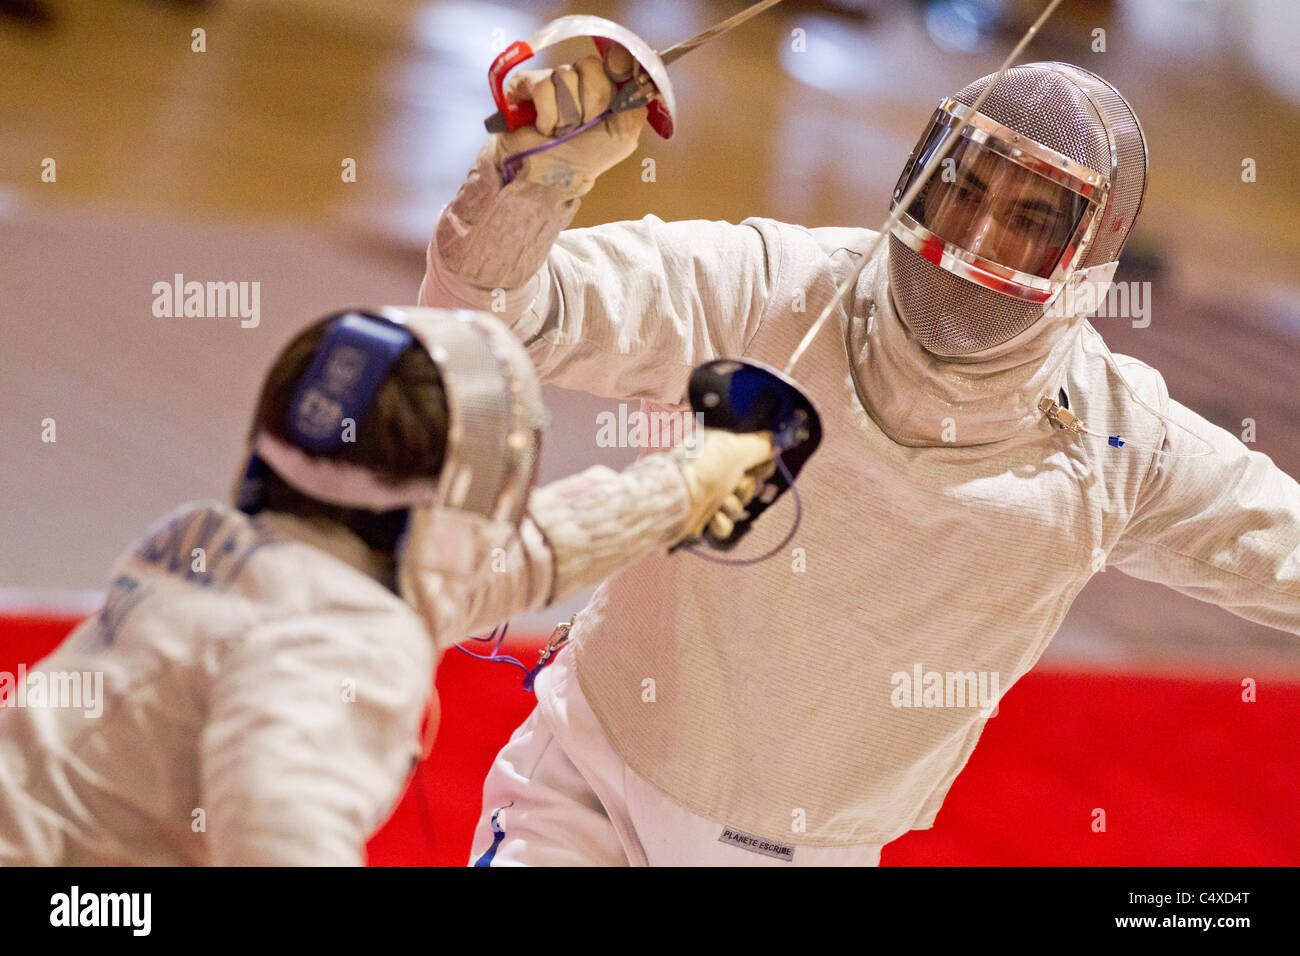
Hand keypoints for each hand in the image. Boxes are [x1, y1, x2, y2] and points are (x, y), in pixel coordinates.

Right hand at [496, 46, 647, 195]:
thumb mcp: (623, 137)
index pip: (614, 57)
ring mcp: (552, 80)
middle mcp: (578, 79)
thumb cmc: (584, 159)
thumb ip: (635, 108)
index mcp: (603, 87)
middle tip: (584, 126)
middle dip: (592, 102)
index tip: (619, 75)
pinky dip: (548, 115)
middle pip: (590, 65)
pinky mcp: (526, 84)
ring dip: (568, 115)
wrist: (550, 176)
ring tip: (562, 132)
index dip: (619, 63)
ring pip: (565, 75)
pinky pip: (543, 86)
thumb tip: (643, 85)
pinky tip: (545, 129)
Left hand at [673, 429, 776, 541]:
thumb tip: (772, 441)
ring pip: (737, 505)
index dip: (761, 467)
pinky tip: (712, 518)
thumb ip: (759, 445)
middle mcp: (714, 471)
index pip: (751, 459)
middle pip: (747, 484)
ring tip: (720, 502)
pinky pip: (724, 524)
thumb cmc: (706, 468)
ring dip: (733, 505)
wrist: (677, 498)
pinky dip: (720, 522)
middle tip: (736, 486)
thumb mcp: (737, 449)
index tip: (761, 470)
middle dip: (746, 488)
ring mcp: (707, 495)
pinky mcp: (702, 517)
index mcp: (720, 450)